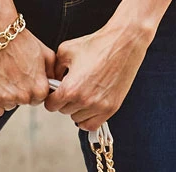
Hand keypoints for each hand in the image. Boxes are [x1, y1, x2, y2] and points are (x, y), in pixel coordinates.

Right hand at [0, 5, 55, 116]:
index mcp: (40, 89)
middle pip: (24, 102)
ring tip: (4, 74)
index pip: (39, 99)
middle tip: (14, 73)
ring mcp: (8, 99)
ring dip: (7, 95)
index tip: (27, 78)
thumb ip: (52, 73)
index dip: (33, 87)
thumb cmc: (20, 41)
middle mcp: (25, 97)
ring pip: (10, 105)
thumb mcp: (45, 54)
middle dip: (21, 92)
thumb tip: (54, 84)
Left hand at [45, 15, 154, 129]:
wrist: (124, 43)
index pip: (51, 106)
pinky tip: (89, 107)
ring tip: (82, 95)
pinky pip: (92, 125)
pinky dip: (88, 119)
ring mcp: (98, 106)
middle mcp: (84, 100)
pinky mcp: (110, 109)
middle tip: (72, 89)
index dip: (51, 98)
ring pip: (77, 119)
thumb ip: (55, 69)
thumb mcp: (66, 50)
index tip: (56, 94)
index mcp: (70, 88)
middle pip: (64, 112)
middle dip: (65, 101)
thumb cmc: (98, 44)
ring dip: (77, 110)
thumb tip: (52, 80)